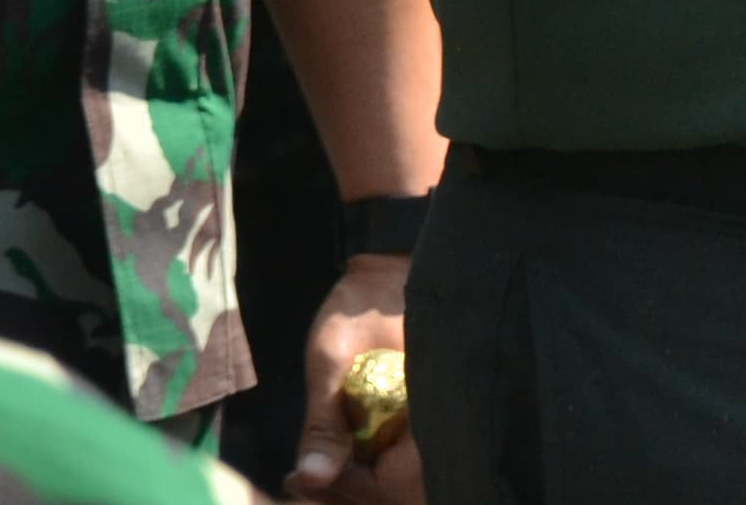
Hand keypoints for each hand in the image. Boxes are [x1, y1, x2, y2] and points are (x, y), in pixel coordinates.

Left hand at [285, 255, 417, 501]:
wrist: (394, 263)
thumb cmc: (365, 302)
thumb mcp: (333, 358)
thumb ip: (324, 423)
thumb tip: (308, 479)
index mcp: (434, 412)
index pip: (395, 485)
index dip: (345, 490)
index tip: (300, 479)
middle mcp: (446, 426)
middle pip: (400, 490)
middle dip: (349, 491)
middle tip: (301, 479)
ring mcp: (439, 425)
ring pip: (403, 482)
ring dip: (357, 483)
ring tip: (313, 471)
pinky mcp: (428, 423)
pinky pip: (403, 464)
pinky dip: (369, 469)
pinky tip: (338, 457)